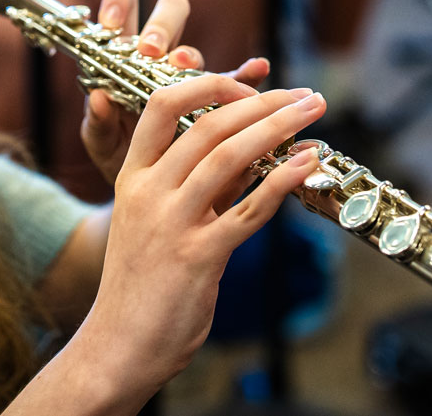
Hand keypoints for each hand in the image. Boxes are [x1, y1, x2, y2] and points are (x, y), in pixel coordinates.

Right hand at [74, 74, 326, 402]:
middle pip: (208, 125)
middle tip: (305, 96)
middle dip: (264, 103)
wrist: (118, 345)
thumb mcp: (157, 220)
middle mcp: (148, 193)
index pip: (161, 105)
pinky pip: (247, 211)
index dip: (208, 86)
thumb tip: (252, 147)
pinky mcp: (198, 258)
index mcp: (132, 177)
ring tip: (313, 115)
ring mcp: (171, 224)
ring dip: (278, 129)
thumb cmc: (142, 282)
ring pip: (228, 157)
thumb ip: (199, 184)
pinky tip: (306, 164)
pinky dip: (280, 181)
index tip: (250, 86)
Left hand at [79, 0, 268, 183]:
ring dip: (190, 56)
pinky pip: (235, 81)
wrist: (147, 191)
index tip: (115, 25)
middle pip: (167, 17)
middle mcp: (159, 60)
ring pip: (193, 53)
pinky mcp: (215, 101)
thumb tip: (98, 98)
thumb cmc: (116, 156)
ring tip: (185, 65)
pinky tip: (259, 68)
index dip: (120, 7)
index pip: (123, 12)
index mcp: (124, 59)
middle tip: (152, 49)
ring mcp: (188, 79)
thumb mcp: (102, 143)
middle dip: (160, 26)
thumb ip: (98, 124)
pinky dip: (247, 73)